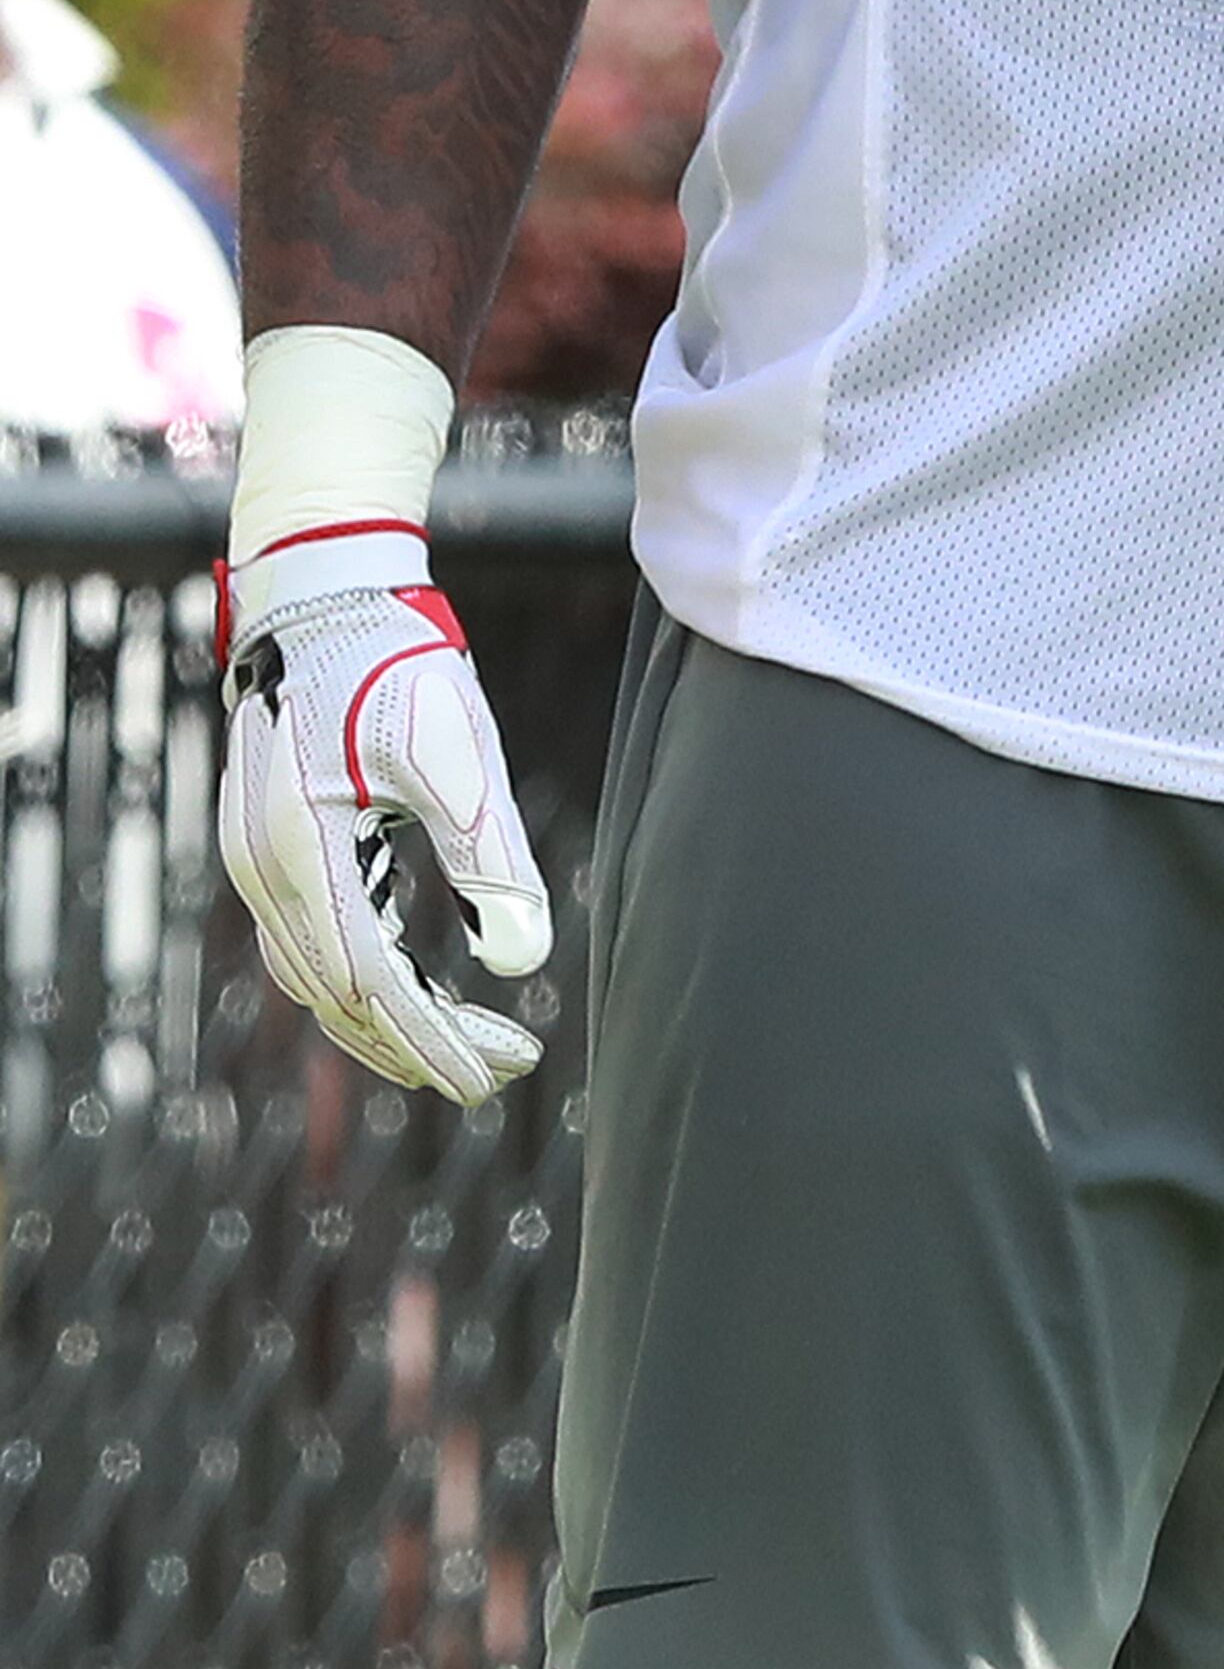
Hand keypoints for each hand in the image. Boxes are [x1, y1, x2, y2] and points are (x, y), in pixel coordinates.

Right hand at [219, 525, 552, 1104]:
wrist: (325, 595)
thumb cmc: (396, 661)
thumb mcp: (455, 750)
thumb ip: (487, 856)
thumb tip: (524, 963)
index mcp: (302, 848)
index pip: (371, 981)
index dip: (433, 1037)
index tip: (495, 1074)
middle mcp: (262, 871)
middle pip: (340, 995)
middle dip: (420, 1043)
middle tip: (501, 1071)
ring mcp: (255, 864)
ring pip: (319, 979)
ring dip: (390, 1023)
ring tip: (469, 1050)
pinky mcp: (271, 850)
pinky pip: (312, 943)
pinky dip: (364, 980)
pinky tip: (422, 994)